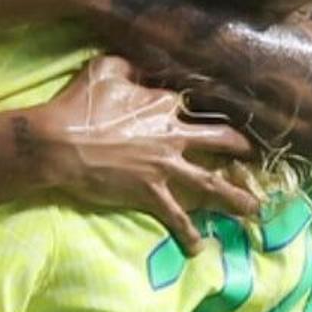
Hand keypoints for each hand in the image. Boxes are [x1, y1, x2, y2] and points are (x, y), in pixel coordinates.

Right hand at [29, 56, 263, 249]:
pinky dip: (188, 232)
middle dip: (241, 149)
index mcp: (164, 105)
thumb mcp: (104, 70)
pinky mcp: (150, 193)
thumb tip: (141, 65)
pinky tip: (199, 246)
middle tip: (254, 157)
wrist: (57, 144)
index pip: (190, 104)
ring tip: (254, 208)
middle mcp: (173, 136)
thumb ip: (129, 65)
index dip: (194, 108)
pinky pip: (176, 216)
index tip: (200, 114)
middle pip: (220, 141)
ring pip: (210, 183)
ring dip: (235, 197)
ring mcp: (164, 168)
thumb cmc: (78, 106)